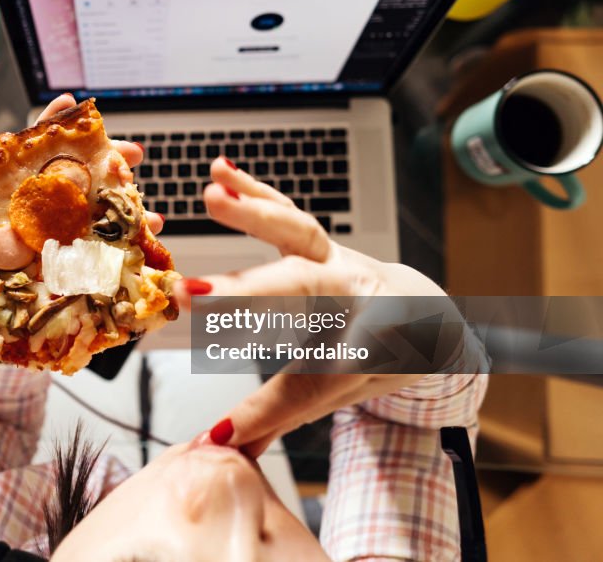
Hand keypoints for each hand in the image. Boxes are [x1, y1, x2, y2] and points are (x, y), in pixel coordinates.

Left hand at [0, 93, 163, 297]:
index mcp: (4, 199)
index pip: (25, 152)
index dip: (46, 125)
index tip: (68, 104)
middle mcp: (35, 207)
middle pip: (72, 171)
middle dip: (105, 158)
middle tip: (130, 154)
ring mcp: (59, 230)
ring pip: (98, 203)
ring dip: (127, 199)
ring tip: (147, 204)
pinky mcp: (78, 257)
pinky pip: (108, 242)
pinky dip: (131, 238)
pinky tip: (148, 235)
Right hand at [178, 157, 444, 456]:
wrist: (424, 316)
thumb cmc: (381, 360)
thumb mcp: (336, 396)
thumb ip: (273, 419)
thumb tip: (214, 447)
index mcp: (377, 349)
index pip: (320, 379)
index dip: (272, 406)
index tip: (223, 430)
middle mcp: (360, 296)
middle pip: (308, 288)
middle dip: (250, 292)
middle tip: (195, 298)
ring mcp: (340, 260)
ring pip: (301, 233)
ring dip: (255, 213)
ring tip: (214, 196)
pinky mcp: (319, 240)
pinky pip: (288, 210)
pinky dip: (254, 189)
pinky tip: (220, 171)